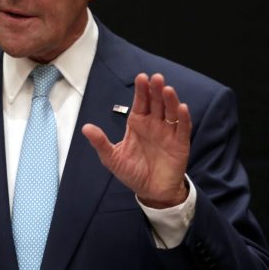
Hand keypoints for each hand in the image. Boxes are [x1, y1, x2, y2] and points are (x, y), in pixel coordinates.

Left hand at [82, 73, 190, 207]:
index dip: (141, 90)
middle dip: (156, 90)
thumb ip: (100, 142)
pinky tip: (182, 108)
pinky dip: (183, 118)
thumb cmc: (132, 172)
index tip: (141, 78)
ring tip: (167, 89)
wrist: (151, 192)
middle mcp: (154, 124)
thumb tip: (85, 128)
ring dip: (170, 100)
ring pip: (170, 112)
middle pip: (156, 103)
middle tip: (156, 78)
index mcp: (138, 123)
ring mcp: (168, 133)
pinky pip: (183, 128)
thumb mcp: (112, 158)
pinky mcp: (180, 144)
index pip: (140, 102)